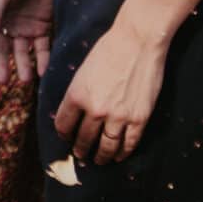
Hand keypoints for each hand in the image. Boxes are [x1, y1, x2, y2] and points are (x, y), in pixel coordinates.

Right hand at [0, 0, 59, 85]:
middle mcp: (5, 23)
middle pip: (1, 49)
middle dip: (2, 66)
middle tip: (4, 81)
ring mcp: (24, 26)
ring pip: (22, 52)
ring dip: (23, 66)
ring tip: (26, 80)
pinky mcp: (42, 26)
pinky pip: (41, 47)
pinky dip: (42, 59)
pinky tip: (43, 70)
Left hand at [52, 17, 168, 164]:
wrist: (137, 40)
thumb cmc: (108, 49)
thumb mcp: (83, 71)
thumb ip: (78, 93)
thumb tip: (75, 112)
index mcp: (76, 95)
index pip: (63, 125)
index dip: (64, 134)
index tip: (66, 138)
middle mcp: (95, 109)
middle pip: (84, 139)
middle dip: (81, 149)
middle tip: (81, 154)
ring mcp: (118, 116)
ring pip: (106, 147)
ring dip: (101, 156)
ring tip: (99, 160)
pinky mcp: (139, 118)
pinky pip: (129, 143)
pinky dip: (123, 152)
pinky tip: (119, 155)